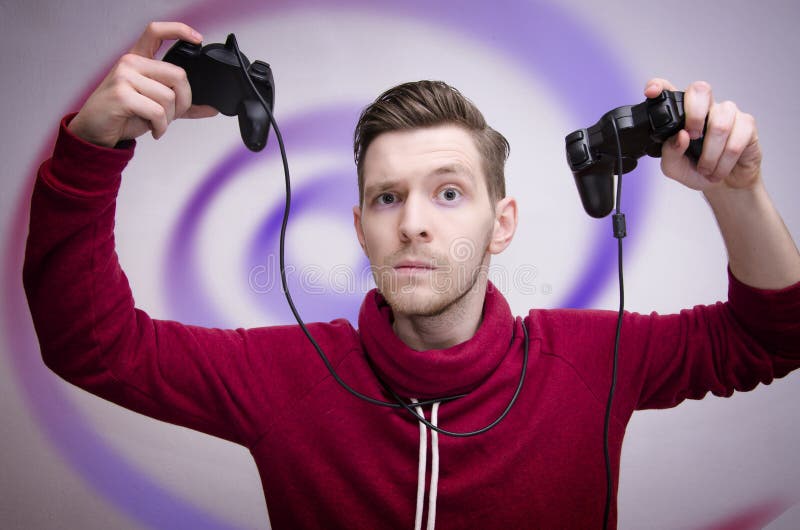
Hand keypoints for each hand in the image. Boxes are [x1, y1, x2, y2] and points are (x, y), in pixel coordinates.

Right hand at [68, 22, 217, 147]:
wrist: (95, 130)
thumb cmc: (123, 114)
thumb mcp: (155, 106)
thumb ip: (181, 104)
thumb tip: (211, 108)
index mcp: (138, 60)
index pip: (156, 32)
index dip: (179, 30)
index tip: (197, 38)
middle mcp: (130, 63)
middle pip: (178, 74)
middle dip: (184, 100)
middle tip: (174, 114)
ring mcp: (124, 77)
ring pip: (169, 96)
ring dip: (170, 118)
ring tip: (159, 123)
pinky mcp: (122, 95)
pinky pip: (158, 111)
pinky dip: (161, 126)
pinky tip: (155, 130)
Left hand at [644, 78, 761, 190]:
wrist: (724, 184)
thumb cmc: (697, 170)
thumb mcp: (674, 168)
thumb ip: (669, 153)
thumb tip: (680, 136)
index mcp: (681, 113)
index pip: (668, 89)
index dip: (659, 85)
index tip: (651, 92)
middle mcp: (705, 107)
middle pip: (700, 90)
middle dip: (693, 116)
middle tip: (692, 137)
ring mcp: (727, 112)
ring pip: (719, 123)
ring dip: (710, 155)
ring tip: (706, 168)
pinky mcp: (746, 124)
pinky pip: (735, 140)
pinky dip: (724, 162)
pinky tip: (719, 168)